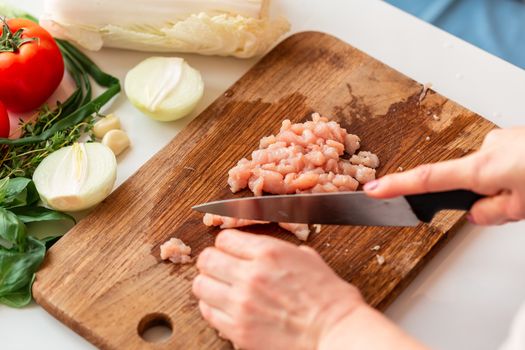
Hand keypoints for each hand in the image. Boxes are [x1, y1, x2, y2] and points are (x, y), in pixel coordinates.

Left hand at [192, 229, 363, 349]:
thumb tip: (275, 251)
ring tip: (220, 288)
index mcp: (269, 252)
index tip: (230, 251)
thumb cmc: (330, 298)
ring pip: (200, 284)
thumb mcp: (310, 260)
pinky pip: (207, 312)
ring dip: (209, 284)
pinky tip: (224, 307)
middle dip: (212, 261)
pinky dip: (212, 307)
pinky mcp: (237, 329)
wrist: (335, 332)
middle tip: (220, 268)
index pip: (225, 239)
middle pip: (207, 259)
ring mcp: (241, 303)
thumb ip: (284, 252)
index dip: (227, 244)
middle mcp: (250, 274)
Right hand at [364, 128, 524, 224]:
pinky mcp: (514, 137)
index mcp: (481, 169)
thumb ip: (491, 213)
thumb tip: (474, 214)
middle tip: (514, 206)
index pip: (426, 179)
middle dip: (482, 198)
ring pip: (488, 175)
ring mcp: (500, 140)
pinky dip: (514, 176)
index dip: (395, 185)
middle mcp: (486, 149)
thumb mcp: (523, 206)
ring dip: (504, 189)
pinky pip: (502, 163)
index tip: (373, 189)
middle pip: (464, 181)